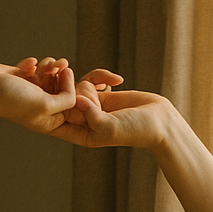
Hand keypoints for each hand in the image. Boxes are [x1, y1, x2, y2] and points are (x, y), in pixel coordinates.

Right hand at [0, 57, 75, 133]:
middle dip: (63, 76)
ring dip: (51, 66)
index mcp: (50, 121)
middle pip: (63, 91)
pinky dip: (35, 64)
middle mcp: (42, 107)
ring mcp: (32, 92)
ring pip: (50, 76)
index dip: (75, 93)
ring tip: (45, 64)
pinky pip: (36, 68)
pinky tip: (30, 64)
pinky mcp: (22, 79)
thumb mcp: (45, 104)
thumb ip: (66, 99)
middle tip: (59, 68)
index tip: (68, 79)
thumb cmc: (10, 100)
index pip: (73, 108)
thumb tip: (70, 79)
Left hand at [50, 83, 175, 150]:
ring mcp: (92, 107)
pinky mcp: (102, 94)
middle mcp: (84, 122)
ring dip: (88, 81)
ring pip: (75, 87)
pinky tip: (115, 80)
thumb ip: (93, 116)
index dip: (54, 105)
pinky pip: (90, 79)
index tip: (61, 92)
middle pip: (63, 100)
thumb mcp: (112, 127)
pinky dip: (100, 75)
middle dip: (72, 89)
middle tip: (90, 88)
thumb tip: (77, 100)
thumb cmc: (137, 130)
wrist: (158, 120)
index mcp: (81, 135)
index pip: (57, 121)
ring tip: (105, 84)